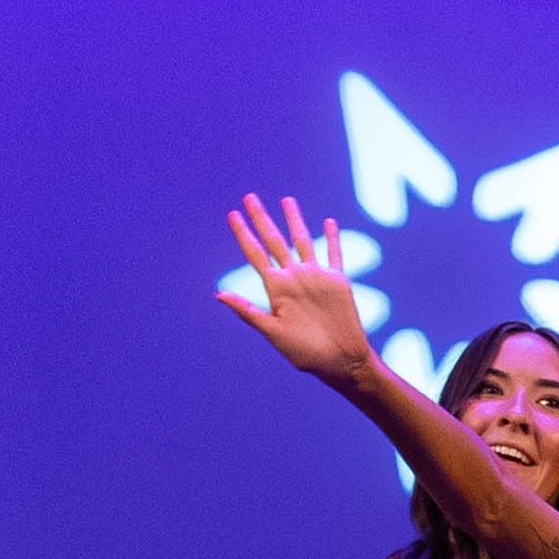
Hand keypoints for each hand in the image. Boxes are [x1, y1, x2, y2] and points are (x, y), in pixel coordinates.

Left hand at [219, 193, 377, 381]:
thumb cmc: (305, 354)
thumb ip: (249, 312)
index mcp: (276, 289)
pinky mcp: (337, 282)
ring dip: (294, 220)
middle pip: (274, 240)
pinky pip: (334, 254)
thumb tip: (218, 294)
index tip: (232, 215)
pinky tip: (328, 222)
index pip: (255, 254)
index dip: (243, 234)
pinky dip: (331, 238)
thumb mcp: (273, 333)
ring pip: (302, 240)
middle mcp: (293, 278)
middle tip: (249, 197)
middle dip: (262, 218)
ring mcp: (315, 277)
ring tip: (286, 200)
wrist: (341, 362)